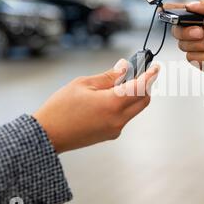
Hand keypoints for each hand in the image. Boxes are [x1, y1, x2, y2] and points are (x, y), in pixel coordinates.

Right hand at [33, 59, 158, 152]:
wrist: (48, 135)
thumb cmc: (60, 108)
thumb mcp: (83, 84)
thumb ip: (108, 76)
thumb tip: (125, 67)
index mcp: (112, 104)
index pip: (141, 87)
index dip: (150, 75)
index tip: (155, 67)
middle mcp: (118, 119)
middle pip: (143, 100)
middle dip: (145, 85)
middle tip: (138, 72)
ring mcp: (115, 129)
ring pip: (135, 109)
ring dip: (134, 95)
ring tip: (120, 82)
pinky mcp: (110, 135)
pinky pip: (124, 117)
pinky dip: (124, 105)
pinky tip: (110, 97)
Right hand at [168, 0, 203, 90]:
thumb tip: (191, 4)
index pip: (184, 12)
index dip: (172, 11)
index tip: (165, 10)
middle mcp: (202, 32)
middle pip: (177, 30)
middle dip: (186, 31)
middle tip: (201, 32)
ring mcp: (202, 48)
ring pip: (183, 46)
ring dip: (200, 46)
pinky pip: (192, 59)